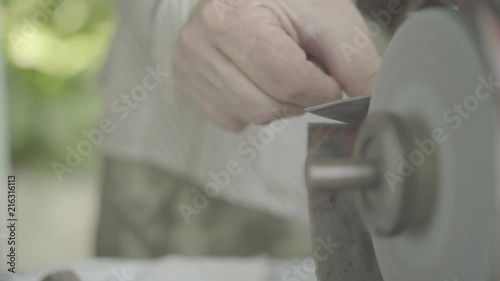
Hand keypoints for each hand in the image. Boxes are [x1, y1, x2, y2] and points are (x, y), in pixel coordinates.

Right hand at [172, 0, 380, 130]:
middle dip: (298, 97)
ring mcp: (188, 65)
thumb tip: (372, 107)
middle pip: (266, 105)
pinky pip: (232, 119)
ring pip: (250, 117)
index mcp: (231, 17)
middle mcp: (198, 43)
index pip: (286, 80)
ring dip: (277, 103)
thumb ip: (356, 64)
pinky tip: (255, 77)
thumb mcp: (329, 18)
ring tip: (277, 68)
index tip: (328, 74)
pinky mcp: (187, 82)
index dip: (320, 88)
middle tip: (302, 67)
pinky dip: (252, 106)